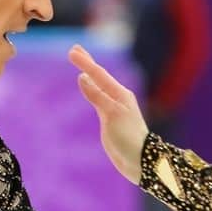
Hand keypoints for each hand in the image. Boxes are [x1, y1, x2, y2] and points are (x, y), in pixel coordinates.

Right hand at [68, 44, 147, 184]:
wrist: (139, 160)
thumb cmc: (128, 137)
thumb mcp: (111, 114)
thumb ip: (97, 96)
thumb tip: (83, 77)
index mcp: (120, 94)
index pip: (99, 74)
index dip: (85, 62)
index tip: (71, 51)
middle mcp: (118, 98)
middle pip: (99, 76)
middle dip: (87, 63)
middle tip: (74, 49)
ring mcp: (114, 109)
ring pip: (98, 86)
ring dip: (89, 75)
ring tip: (81, 66)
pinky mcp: (110, 120)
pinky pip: (98, 98)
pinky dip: (91, 89)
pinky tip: (89, 88)